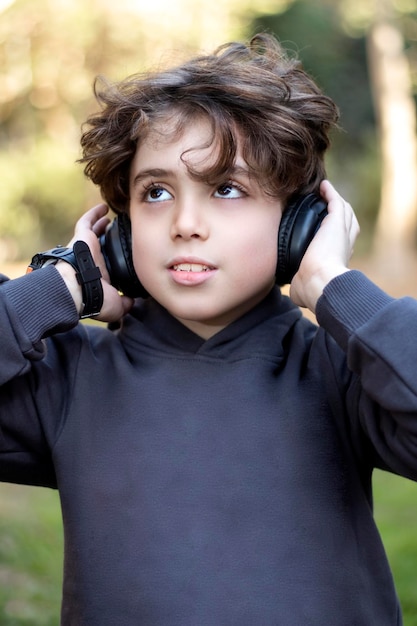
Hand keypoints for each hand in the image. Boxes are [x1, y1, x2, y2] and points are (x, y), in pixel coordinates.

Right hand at [56, 204, 133, 321]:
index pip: (109, 267)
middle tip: (120, 233)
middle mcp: (94, 260)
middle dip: (109, 241)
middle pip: (102, 247)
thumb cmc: (94, 298)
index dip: (116, 262)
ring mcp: (87, 248)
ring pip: (95, 233)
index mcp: (100, 276)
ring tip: (111, 218)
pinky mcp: (82, 237)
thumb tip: (132, 302)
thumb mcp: (116, 307)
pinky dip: (94, 213)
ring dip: (102, 225)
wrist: (77, 286)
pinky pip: (87, 221)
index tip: (127, 257)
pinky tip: (104, 207)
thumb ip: (125, 303)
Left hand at [289, 180, 359, 312]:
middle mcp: (345, 244)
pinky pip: (336, 202)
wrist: (320, 283)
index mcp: (338, 259)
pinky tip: (323, 186)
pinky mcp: (336, 222)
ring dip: (335, 200)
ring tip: (325, 192)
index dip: (336, 235)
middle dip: (340, 214)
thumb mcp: (304, 289)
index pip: (341, 243)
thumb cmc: (311, 290)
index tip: (326, 231)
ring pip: (344, 211)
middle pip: (347, 223)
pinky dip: (330, 193)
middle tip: (328, 204)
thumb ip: (300, 286)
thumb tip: (294, 293)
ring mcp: (342, 232)